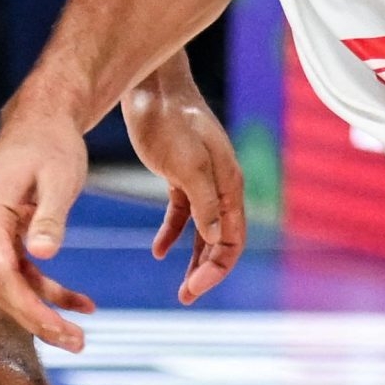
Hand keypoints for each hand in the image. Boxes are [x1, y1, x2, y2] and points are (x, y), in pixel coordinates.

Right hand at [0, 105, 99, 350]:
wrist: (42, 118)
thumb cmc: (53, 143)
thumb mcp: (60, 178)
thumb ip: (51, 217)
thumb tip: (42, 256)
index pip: (3, 278)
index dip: (33, 311)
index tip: (65, 333)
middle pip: (2, 288)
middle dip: (39, 319)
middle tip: (79, 343)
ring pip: (10, 284)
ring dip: (44, 308)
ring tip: (81, 331)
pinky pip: (17, 270)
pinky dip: (45, 287)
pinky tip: (79, 302)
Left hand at [121, 65, 246, 306]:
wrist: (152, 89)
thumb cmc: (170, 122)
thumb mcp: (187, 164)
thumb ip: (203, 202)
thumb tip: (215, 240)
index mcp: (229, 184)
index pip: (232, 239)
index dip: (216, 269)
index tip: (191, 289)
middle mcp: (221, 185)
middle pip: (222, 239)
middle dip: (207, 271)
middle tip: (186, 296)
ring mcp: (202, 180)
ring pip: (204, 231)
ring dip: (194, 259)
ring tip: (182, 287)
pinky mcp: (181, 175)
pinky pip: (183, 213)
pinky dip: (173, 233)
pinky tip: (158, 250)